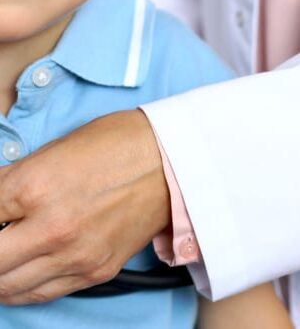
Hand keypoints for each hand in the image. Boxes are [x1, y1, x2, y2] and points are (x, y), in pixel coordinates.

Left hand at [0, 109, 170, 304]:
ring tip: (1, 259)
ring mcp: (74, 256)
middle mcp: (51, 228)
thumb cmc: (116, 144)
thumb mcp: (53, 150)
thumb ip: (16, 180)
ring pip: (10, 287)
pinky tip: (17, 276)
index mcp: (34, 187)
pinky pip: (43, 294)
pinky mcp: (94, 272)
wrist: (169, 161)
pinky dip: (22, 288)